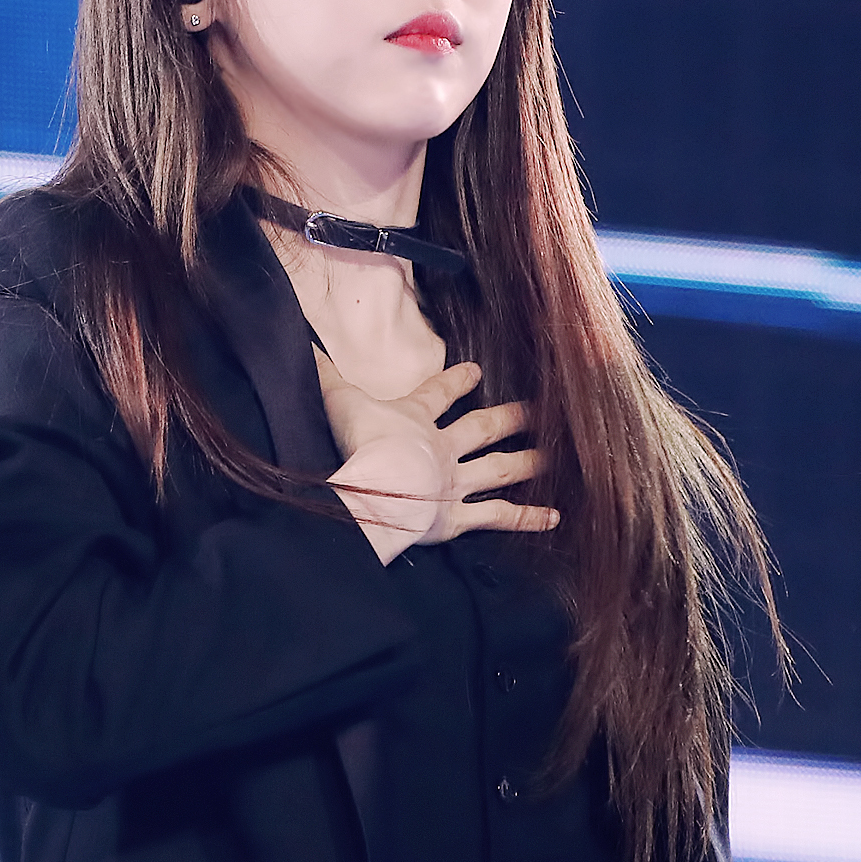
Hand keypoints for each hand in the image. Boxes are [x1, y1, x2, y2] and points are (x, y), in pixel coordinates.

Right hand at [315, 350, 558, 565]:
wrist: (372, 490)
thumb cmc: (356, 444)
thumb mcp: (338, 401)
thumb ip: (324, 374)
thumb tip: (306, 343)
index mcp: (414, 418)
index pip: (439, 393)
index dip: (458, 380)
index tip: (476, 370)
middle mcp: (442, 448)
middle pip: (483, 428)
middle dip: (511, 418)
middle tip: (538, 410)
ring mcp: (453, 483)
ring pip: (500, 469)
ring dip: (528, 463)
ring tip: (554, 457)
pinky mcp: (456, 518)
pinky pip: (497, 517)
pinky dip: (526, 518)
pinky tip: (554, 518)